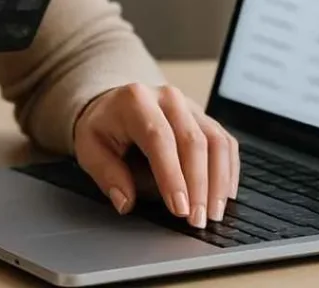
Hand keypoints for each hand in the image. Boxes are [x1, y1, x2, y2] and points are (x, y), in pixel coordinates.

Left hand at [73, 83, 239, 227]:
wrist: (115, 105)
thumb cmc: (104, 128)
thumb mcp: (89, 147)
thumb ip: (106, 174)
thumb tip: (125, 201)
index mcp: (136, 101)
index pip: (159, 138)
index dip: (172, 175)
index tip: (180, 209)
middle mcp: (167, 97)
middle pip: (192, 140)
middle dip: (199, 185)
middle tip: (197, 220)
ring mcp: (189, 105)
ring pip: (215, 140)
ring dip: (218, 181)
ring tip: (213, 213)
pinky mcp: (204, 117)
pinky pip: (225, 141)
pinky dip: (229, 170)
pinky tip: (225, 194)